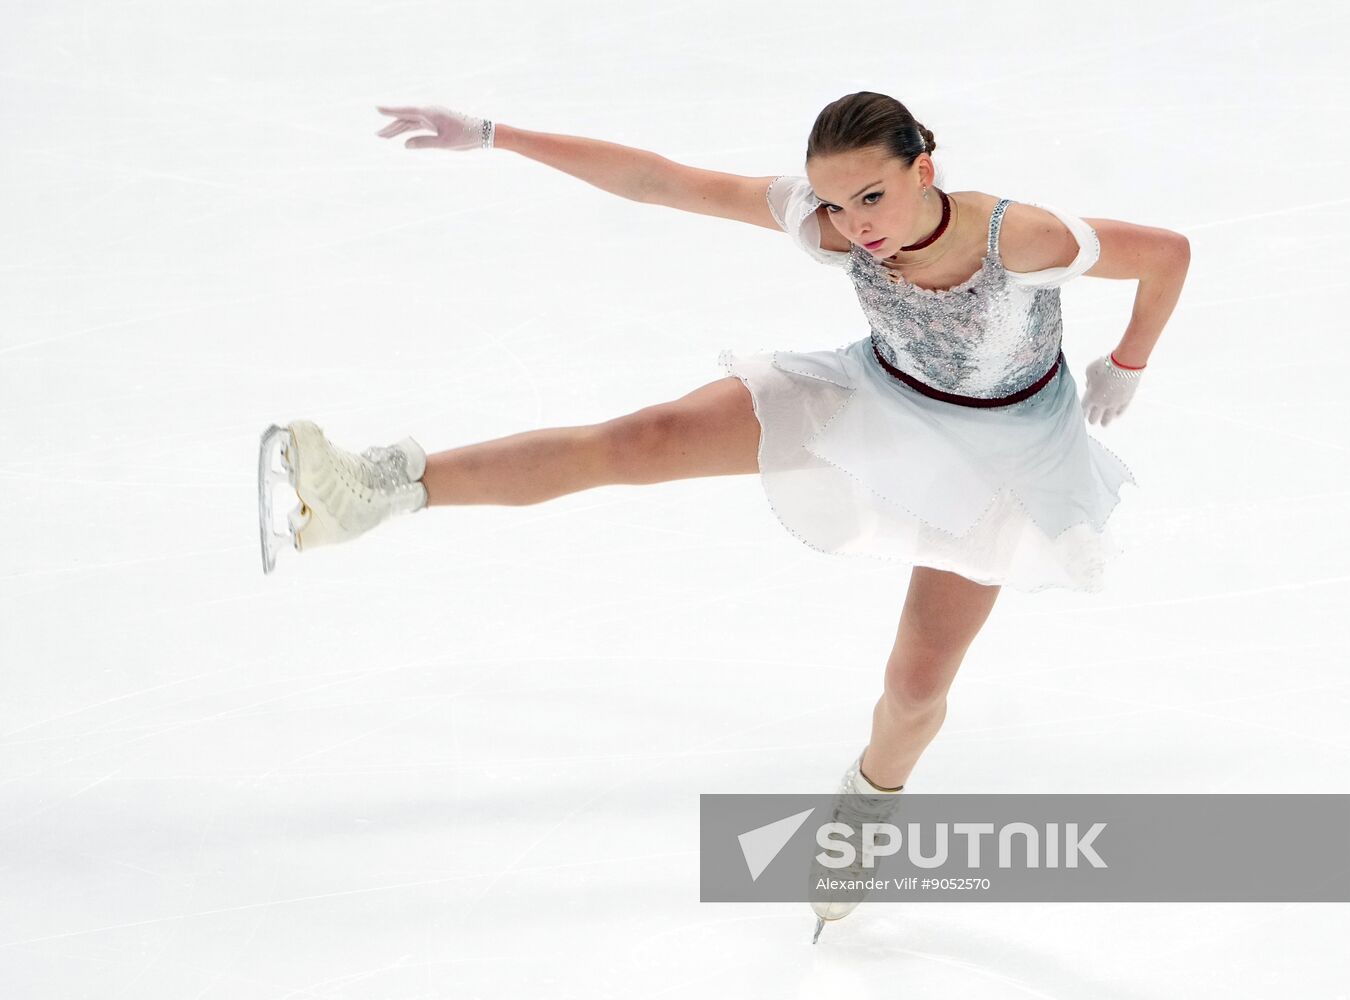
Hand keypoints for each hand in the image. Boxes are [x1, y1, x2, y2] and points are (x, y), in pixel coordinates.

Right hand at [375, 105, 493, 150]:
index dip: (390, 110)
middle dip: (391, 126)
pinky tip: (400, 138)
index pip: (406, 110)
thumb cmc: (465, 136)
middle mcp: (429, 112)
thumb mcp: (444, 143)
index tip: (377, 108)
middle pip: (405, 118)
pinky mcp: (435, 123)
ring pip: (410, 123)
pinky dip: (408, 132)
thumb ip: (424, 143)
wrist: (482, 132)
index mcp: (430, 113)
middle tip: (377, 135)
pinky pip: (417, 126)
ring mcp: (431, 117)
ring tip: (384, 137)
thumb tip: (405, 145)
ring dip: (397, 130)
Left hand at [1081, 354, 1143, 425]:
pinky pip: (1120, 411)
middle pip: (1094, 417)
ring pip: (1107, 418)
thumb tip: (1090, 386)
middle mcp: (1101, 403)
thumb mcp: (1090, 370)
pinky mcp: (1126, 401)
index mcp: (1090, 397)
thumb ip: (1088, 381)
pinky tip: (1116, 416)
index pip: (1083, 409)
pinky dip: (1117, 413)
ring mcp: (1114, 404)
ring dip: (1104, 421)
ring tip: (1103, 424)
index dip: (1082, 413)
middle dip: (1092, 419)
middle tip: (1092, 421)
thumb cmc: (1104, 365)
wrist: (1124, 364)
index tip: (1082, 415)